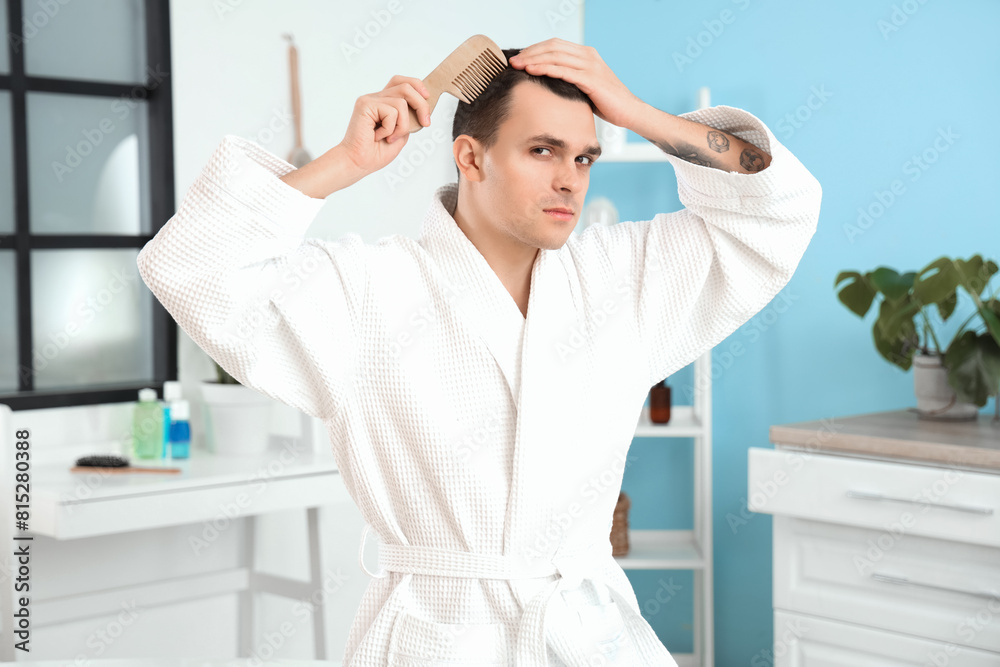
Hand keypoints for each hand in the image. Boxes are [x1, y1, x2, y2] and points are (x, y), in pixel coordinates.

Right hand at [338, 75, 431, 174]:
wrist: (357, 163)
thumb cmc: (374, 153)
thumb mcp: (401, 134)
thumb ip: (408, 119)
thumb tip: (422, 108)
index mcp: (383, 102)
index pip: (401, 82)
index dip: (417, 86)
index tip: (427, 98)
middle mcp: (376, 98)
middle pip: (406, 86)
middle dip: (421, 104)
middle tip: (425, 122)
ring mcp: (369, 100)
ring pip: (401, 102)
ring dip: (402, 125)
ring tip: (390, 137)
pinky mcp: (365, 105)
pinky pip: (391, 112)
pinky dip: (390, 129)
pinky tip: (378, 136)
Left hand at [507, 38, 645, 128]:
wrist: (629, 111)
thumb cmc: (607, 102)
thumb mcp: (585, 86)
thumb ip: (570, 79)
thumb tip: (549, 82)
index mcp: (586, 54)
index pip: (555, 45)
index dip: (535, 49)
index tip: (520, 58)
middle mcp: (588, 56)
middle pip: (552, 47)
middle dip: (530, 52)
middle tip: (513, 60)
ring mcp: (590, 66)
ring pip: (555, 56)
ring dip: (533, 59)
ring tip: (517, 65)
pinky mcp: (591, 79)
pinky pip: (563, 70)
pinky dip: (546, 69)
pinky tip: (532, 71)